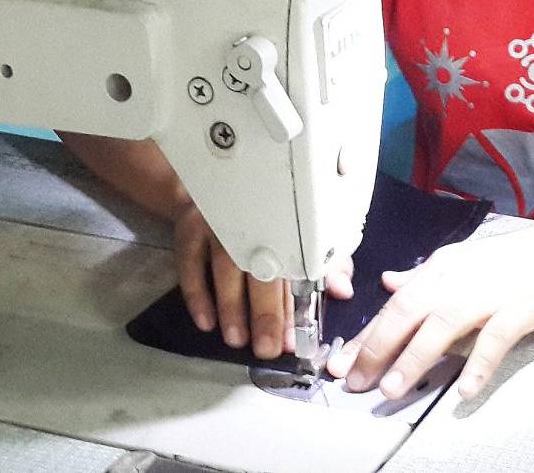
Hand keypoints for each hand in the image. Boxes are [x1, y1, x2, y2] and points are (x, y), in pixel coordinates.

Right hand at [174, 200, 354, 358]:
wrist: (219, 186)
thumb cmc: (267, 219)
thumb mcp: (299, 235)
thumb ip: (324, 264)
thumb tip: (343, 290)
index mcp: (283, 222)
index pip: (293, 266)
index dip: (294, 305)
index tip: (294, 337)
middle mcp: (251, 219)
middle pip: (260, 266)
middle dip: (264, 311)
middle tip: (266, 347)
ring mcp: (218, 222)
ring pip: (224, 265)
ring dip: (231, 305)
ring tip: (237, 338)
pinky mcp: (190, 226)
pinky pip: (190, 261)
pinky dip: (197, 293)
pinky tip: (207, 321)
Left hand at [326, 213, 533, 399]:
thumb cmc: (523, 261)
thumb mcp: (468, 263)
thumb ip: (427, 278)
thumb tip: (390, 283)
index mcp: (446, 266)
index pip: (396, 302)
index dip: (367, 334)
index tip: (341, 363)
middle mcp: (461, 275)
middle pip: (409, 309)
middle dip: (377, 346)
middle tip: (354, 381)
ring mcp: (492, 290)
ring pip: (443, 322)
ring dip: (415, 357)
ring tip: (392, 388)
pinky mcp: (524, 305)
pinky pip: (496, 337)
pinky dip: (478, 363)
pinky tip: (465, 390)